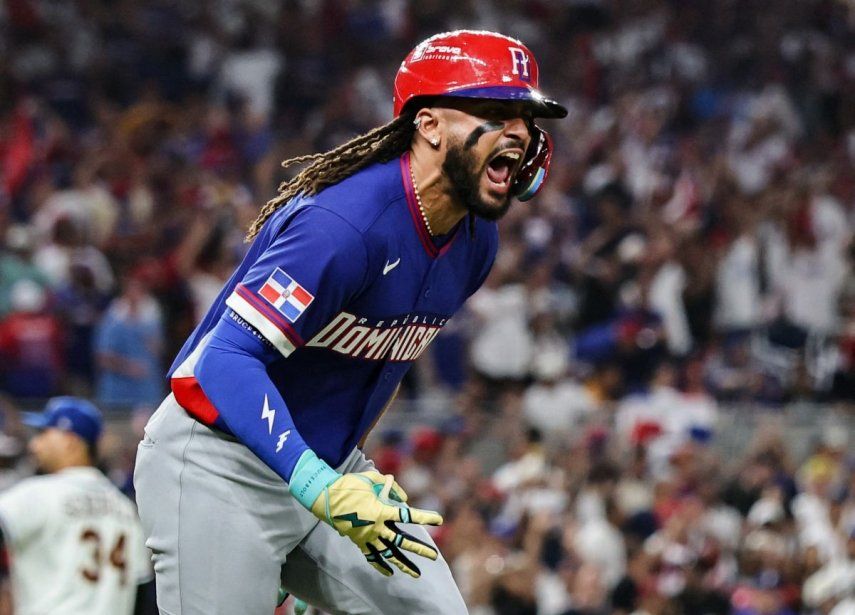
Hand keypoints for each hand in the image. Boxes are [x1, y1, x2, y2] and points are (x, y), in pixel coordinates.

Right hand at [310, 470, 442, 577]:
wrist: (324, 498)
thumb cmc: (348, 485)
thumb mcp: (370, 478)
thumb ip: (389, 485)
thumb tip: (402, 497)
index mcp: (381, 511)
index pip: (408, 516)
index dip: (424, 517)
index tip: (439, 519)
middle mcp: (376, 528)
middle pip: (401, 542)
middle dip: (419, 549)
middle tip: (434, 556)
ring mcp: (367, 537)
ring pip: (388, 554)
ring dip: (403, 564)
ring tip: (416, 573)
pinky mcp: (358, 542)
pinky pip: (371, 557)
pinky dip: (380, 565)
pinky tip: (390, 573)